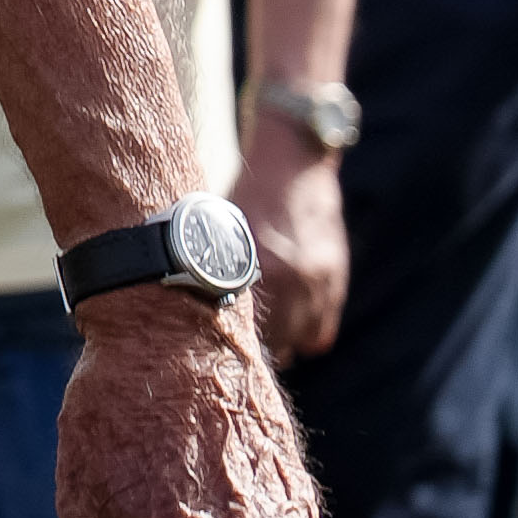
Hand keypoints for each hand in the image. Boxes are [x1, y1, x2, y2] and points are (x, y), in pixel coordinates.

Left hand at [232, 129, 347, 360]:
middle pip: (271, 346)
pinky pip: (322, 333)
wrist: (292, 165)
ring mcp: (317, 281)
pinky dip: (306, 335)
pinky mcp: (335, 280)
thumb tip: (181, 309)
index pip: (240, 332)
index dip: (224, 346)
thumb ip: (212, 271)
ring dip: (281, 346)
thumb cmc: (244, 198)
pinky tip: (288, 329)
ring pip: (298, 344)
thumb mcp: (217, 231)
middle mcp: (288, 278)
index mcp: (250, 265)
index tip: (212, 353)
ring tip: (261, 343)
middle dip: (253, 351)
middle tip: (234, 352)